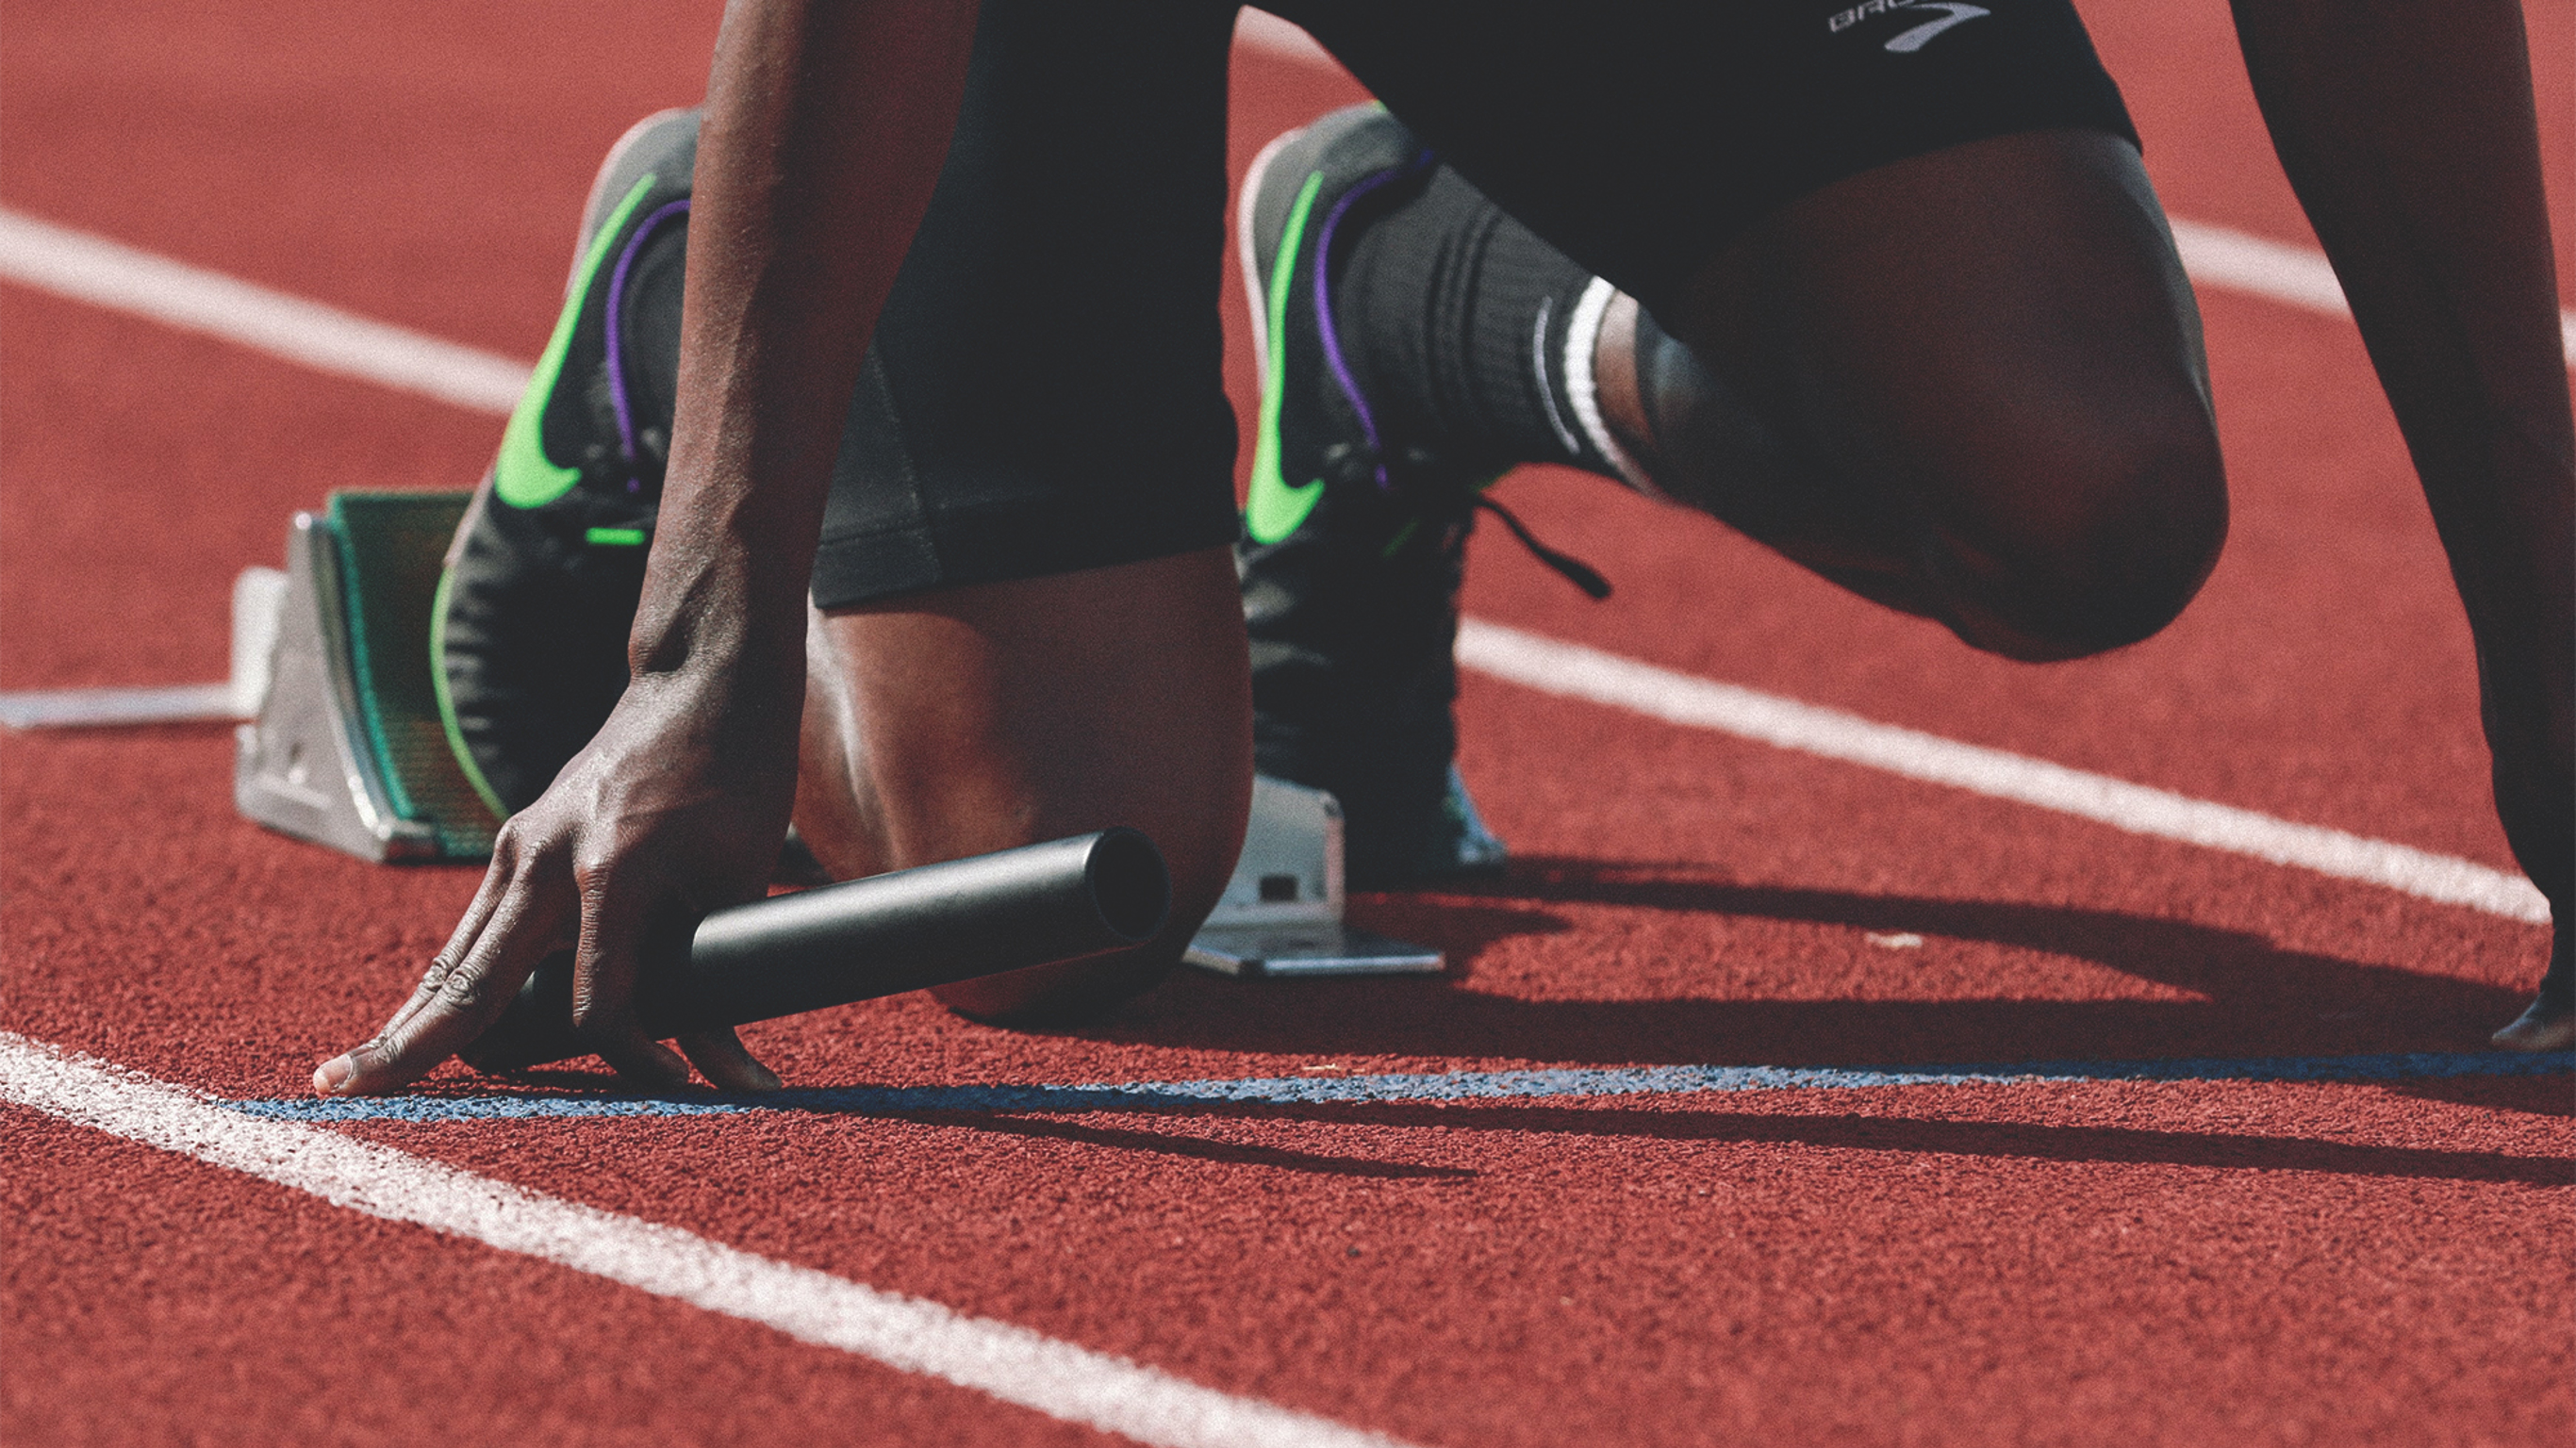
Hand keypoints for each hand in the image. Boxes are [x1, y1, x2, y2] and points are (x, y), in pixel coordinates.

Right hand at [313, 668, 799, 1094]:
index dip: (636, 1060)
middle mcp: (543, 861)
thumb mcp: (738, 885)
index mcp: (609, 872)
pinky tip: (414, 1027)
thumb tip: (735, 1080)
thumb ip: (721, 984)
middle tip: (340, 1094)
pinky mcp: (516, 847)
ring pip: (455, 960)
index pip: (597, 1006)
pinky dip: (447, 985)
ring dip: (414, 1021)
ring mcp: (519, 850)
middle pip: (467, 984)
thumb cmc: (734, 780)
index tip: (677, 1088)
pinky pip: (473, 933)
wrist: (701, 685)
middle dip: (410, 1047)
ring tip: (355, 1077)